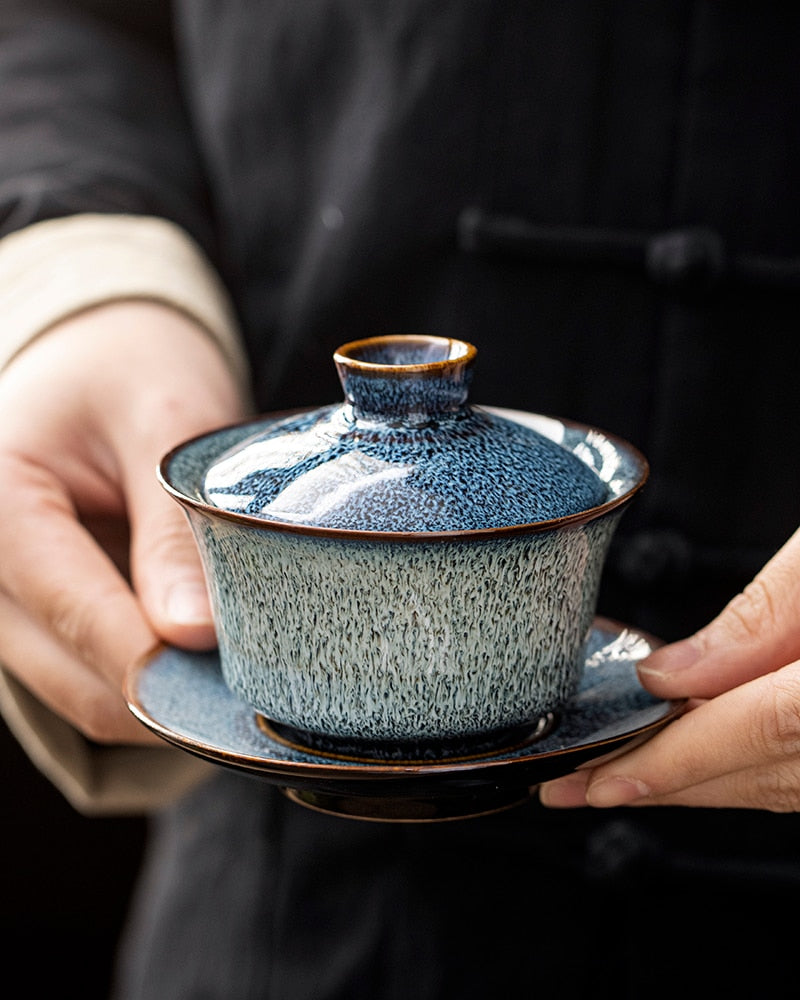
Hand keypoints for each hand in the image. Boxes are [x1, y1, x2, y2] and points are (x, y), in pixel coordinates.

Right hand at [0, 301, 248, 743]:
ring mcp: (11, 598)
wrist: (104, 356)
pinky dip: (153, 680)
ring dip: (161, 698)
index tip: (239, 692)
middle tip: (261, 696)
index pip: (74, 612)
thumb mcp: (163, 419)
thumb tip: (193, 636)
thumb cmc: (132, 368)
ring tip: (244, 682)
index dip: (158, 665)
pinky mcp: (45, 613)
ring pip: (81, 693)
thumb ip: (170, 530)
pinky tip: (212, 666)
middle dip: (167, 696)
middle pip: (72, 678)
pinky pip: (94, 674)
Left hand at [539, 526, 799, 811]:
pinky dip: (734, 767)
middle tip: (571, 788)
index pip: (760, 729)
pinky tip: (684, 762)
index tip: (600, 779)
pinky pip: (790, 768)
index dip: (674, 761)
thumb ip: (758, 617)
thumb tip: (666, 674)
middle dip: (659, 785)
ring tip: (611, 781)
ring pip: (775, 783)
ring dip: (691, 784)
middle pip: (758, 774)